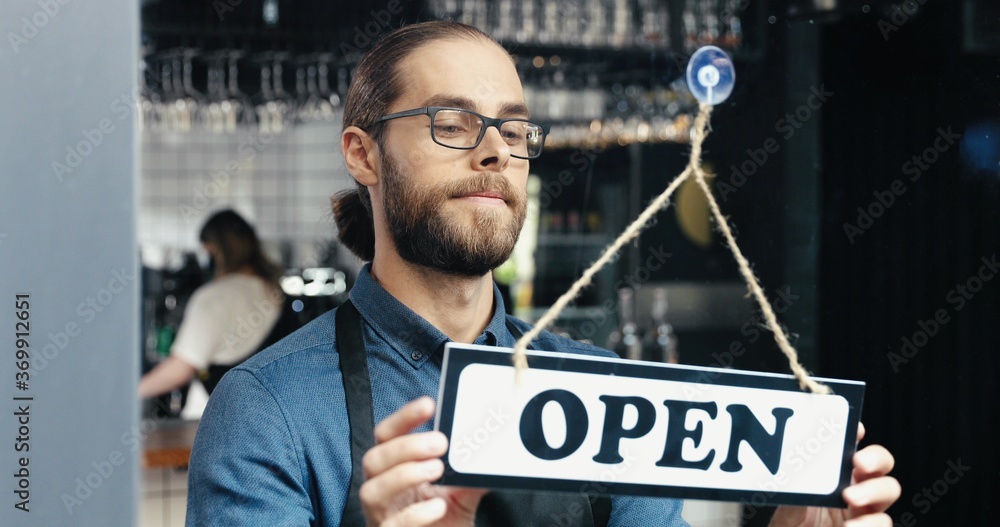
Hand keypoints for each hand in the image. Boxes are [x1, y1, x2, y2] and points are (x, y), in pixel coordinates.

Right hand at [360, 396, 487, 526]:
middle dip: (406, 447)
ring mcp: (381, 516)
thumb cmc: (445, 519)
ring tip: (437, 469)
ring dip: (405, 475)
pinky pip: (393, 525)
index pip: (387, 436)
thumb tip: (488, 447)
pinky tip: (438, 506)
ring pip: (372, 491)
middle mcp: (381, 489)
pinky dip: (416, 514)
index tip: (429, 405)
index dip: (403, 418)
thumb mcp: (461, 491)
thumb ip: (468, 471)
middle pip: (374, 459)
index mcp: (393, 469)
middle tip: (440, 442)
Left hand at [769, 423, 900, 526]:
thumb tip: (794, 469)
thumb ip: (795, 491)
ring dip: (873, 490)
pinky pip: (882, 522)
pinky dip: (870, 523)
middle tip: (858, 462)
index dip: (856, 433)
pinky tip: (851, 526)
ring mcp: (865, 510)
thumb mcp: (788, 508)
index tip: (854, 428)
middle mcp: (855, 488)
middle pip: (881, 462)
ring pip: (889, 489)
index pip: (851, 447)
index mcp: (835, 475)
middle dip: (874, 457)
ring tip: (850, 497)